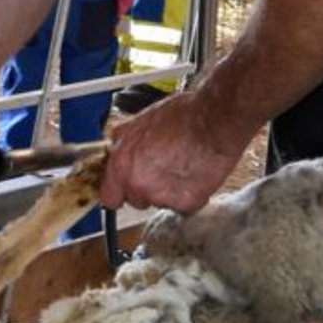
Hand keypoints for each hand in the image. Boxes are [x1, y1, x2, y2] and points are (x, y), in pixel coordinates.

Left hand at [102, 87, 248, 214]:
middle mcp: (137, 183)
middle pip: (137, 200)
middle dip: (149, 188)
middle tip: (166, 167)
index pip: (108, 197)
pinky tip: (196, 175)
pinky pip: (184, 207)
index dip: (120, 192)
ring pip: (161, 203)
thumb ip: (124, 140)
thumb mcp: (142, 119)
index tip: (127, 190)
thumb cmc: (183, 116)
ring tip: (184, 167)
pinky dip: (190, 196)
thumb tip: (117, 146)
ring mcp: (160, 196)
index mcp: (121, 163)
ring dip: (170, 192)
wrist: (214, 121)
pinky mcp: (184, 204)